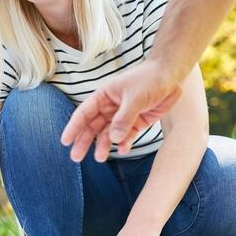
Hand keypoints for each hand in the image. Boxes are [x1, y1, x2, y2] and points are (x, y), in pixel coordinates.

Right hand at [60, 61, 181, 162]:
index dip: (74, 127)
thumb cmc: (149, 79)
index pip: (84, 113)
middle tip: (75, 157)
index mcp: (103, 96)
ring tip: (100, 158)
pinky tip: (122, 150)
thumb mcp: (135, 97)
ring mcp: (122, 117)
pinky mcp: (136, 123)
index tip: (65, 141)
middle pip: (92, 127)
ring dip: (103, 146)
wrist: (171, 77)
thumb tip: (112, 139)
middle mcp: (110, 107)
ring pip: (108, 134)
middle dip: (84, 141)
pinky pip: (126, 137)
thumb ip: (123, 119)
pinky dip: (124, 144)